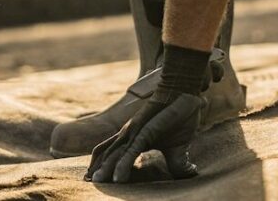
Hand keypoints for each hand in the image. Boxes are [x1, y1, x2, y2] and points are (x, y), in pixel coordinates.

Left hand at [85, 90, 205, 182]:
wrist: (184, 96)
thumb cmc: (180, 118)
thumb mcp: (177, 147)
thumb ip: (177, 163)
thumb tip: (190, 174)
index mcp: (135, 140)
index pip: (113, 154)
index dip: (104, 165)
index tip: (95, 178)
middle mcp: (130, 136)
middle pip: (109, 155)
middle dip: (98, 169)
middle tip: (88, 181)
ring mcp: (134, 132)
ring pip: (114, 155)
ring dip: (105, 170)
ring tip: (97, 182)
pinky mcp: (142, 131)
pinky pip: (130, 151)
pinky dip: (122, 166)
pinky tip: (118, 179)